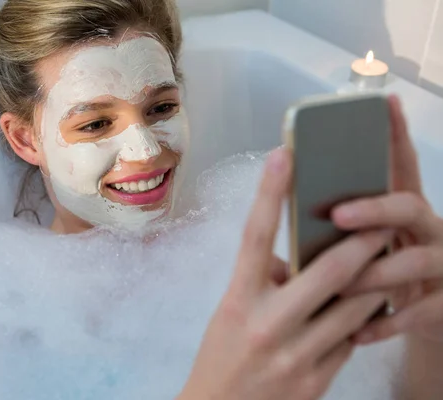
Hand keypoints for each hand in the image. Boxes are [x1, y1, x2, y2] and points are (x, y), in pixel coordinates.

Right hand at [179, 149, 388, 399]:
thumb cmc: (221, 356)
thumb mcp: (231, 314)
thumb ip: (261, 283)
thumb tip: (292, 261)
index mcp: (239, 302)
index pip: (254, 238)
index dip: (269, 193)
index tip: (284, 155)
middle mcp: (268, 325)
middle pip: (325, 273)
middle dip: (360, 243)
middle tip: (383, 219)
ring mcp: (296, 356)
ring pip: (353, 308)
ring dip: (375, 280)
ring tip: (388, 259)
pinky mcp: (317, 381)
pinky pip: (351, 341)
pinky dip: (363, 320)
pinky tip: (371, 307)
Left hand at [332, 95, 442, 343]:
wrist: (428, 322)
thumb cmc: (380, 279)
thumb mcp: (362, 254)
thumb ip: (331, 242)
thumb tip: (278, 243)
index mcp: (402, 211)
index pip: (401, 165)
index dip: (396, 133)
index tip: (384, 101)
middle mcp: (428, 229)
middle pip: (410, 205)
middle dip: (375, 208)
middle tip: (338, 215)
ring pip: (415, 260)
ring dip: (375, 272)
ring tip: (341, 287)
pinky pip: (421, 311)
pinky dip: (388, 323)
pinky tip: (359, 334)